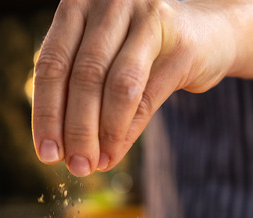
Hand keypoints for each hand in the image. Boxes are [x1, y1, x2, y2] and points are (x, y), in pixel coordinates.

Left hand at [31, 0, 236, 175]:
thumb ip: (76, 89)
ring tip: (95, 163)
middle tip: (74, 166)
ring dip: (102, 134)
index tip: (45, 152)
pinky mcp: (180, 43)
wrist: (207, 33)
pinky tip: (115, 153)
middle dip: (75, 129)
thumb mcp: (102, 59)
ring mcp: (147, 17)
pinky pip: (146, 96)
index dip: (46, 112)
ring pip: (115, 87)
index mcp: (79, 3)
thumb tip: (57, 149)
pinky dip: (126, 132)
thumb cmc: (141, 51)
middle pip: (83, 76)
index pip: (52, 63)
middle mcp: (110, 3)